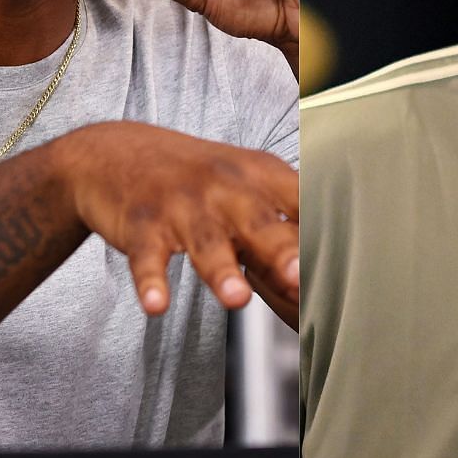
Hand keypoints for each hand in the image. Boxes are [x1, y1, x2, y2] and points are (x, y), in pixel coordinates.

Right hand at [53, 121, 299, 315]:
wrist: (117, 153)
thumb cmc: (196, 180)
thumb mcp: (245, 191)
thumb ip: (280, 234)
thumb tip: (318, 280)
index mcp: (260, 176)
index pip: (299, 203)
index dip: (320, 233)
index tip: (340, 264)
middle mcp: (224, 186)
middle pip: (258, 221)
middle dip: (280, 248)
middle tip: (299, 276)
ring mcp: (181, 205)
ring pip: (206, 241)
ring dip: (220, 270)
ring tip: (236, 299)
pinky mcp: (141, 225)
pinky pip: (147, 256)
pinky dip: (151, 281)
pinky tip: (156, 304)